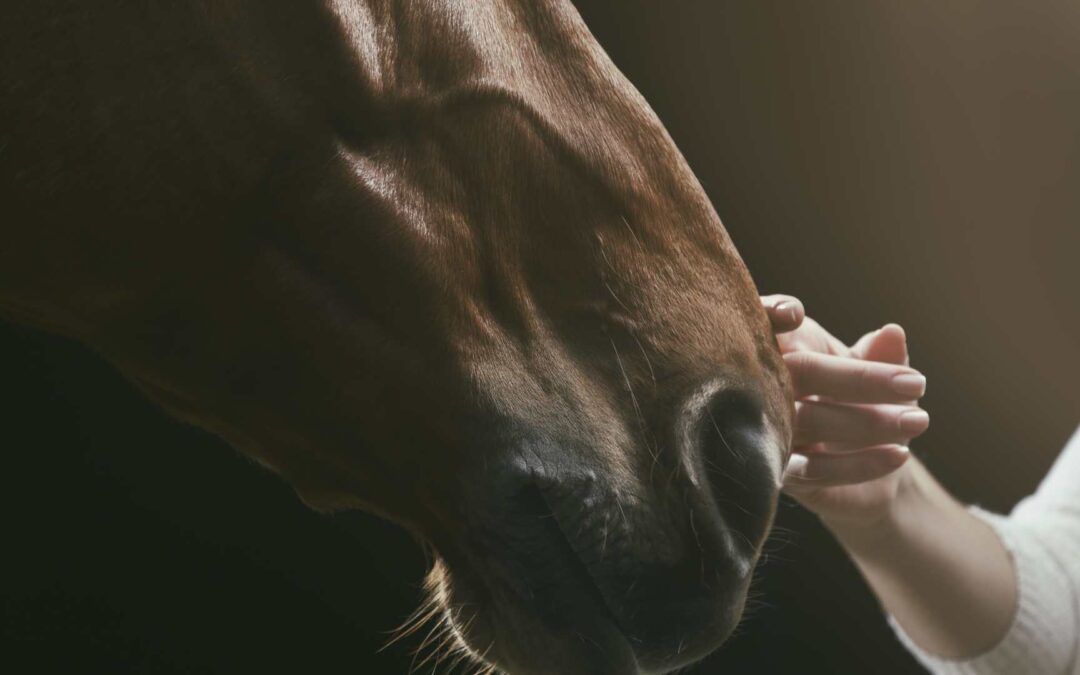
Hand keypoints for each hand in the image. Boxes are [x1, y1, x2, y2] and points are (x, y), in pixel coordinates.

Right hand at [761, 295, 929, 528]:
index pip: (768, 321)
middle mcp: (766, 385)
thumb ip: (882, 354)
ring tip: (918, 420)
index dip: (774, 310)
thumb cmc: (861, 400)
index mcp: (784, 345)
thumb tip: (892, 333)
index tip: (797, 314)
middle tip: (917, 384)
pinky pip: (814, 468)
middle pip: (802, 372)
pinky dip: (859, 463)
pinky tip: (899, 454)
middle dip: (861, 379)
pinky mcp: (779, 471)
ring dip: (869, 422)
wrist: (866, 461)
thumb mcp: (876, 372)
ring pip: (810, 420)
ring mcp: (767, 429)